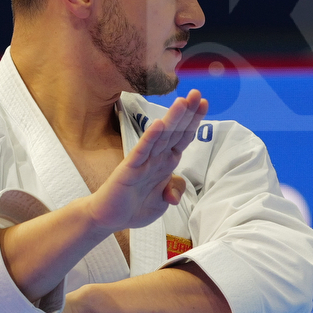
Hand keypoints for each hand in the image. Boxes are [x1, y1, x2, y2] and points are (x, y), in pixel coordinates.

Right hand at [88, 91, 207, 231]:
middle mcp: (156, 158)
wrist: (110, 218)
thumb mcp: (162, 202)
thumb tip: (176, 193)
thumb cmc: (135, 206)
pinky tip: (158, 125)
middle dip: (187, 113)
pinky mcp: (129, 169)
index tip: (203, 103)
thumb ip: (174, 191)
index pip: (182, 138)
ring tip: (183, 102)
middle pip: (174, 132)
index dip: (193, 121)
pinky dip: (150, 138)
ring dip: (172, 119)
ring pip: (161, 137)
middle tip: (196, 93)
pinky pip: (141, 152)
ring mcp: (142, 162)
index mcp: (166, 162)